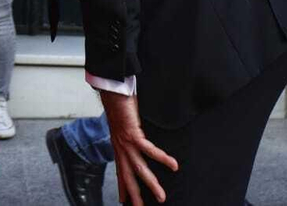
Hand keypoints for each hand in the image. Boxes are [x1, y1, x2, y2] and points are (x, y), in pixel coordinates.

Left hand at [99, 90, 176, 205]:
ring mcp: (126, 142)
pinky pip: (149, 150)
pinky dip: (162, 158)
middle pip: (128, 177)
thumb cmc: (120, 106)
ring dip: (151, 184)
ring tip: (162, 197)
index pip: (121, 172)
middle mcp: (120, 148)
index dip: (122, 187)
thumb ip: (131, 136)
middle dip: (135, 195)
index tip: (123, 201)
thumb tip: (139, 140)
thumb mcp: (124, 125)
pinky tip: (173, 165)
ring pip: (139, 169)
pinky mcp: (132, 134)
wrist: (112, 91)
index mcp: (118, 148)